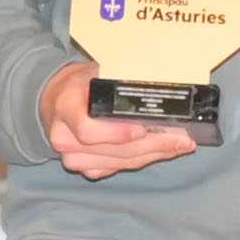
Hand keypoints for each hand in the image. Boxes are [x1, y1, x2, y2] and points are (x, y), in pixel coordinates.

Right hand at [37, 60, 204, 180]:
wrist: (57, 100)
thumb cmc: (82, 83)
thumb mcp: (96, 71)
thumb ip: (119, 78)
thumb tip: (160, 79)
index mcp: (65, 107)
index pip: (87, 129)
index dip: (117, 133)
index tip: (143, 129)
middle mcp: (64, 137)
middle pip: (113, 150)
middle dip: (152, 145)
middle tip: (182, 139)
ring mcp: (73, 157)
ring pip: (120, 162)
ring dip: (154, 154)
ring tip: (180, 144)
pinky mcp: (85, 168)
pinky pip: (119, 168)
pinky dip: (143, 160)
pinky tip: (162, 150)